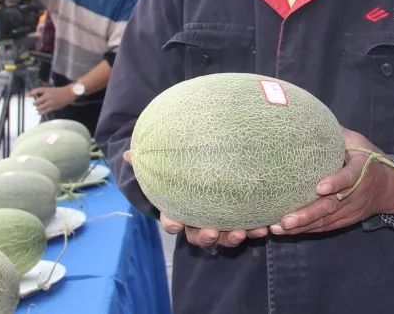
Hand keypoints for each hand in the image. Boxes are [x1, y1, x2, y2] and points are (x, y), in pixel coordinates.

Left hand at [30, 85, 75, 113]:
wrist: (69, 93)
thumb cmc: (60, 91)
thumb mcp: (51, 89)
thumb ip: (43, 93)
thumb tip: (35, 96)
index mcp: (47, 90)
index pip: (36, 91)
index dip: (31, 93)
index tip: (27, 95)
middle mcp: (47, 96)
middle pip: (37, 101)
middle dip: (35, 103)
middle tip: (35, 104)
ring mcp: (50, 102)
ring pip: (40, 107)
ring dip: (37, 108)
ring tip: (38, 108)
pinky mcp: (53, 107)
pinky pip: (45, 111)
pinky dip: (41, 112)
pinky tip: (40, 112)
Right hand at [122, 150, 267, 248]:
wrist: (206, 165)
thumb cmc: (182, 166)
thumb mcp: (166, 161)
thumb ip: (149, 160)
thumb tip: (128, 154)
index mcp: (180, 209)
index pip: (172, 219)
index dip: (173, 223)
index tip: (176, 224)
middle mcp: (199, 219)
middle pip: (198, 235)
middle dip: (205, 236)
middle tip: (212, 232)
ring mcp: (221, 220)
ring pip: (224, 236)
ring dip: (232, 237)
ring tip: (243, 232)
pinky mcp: (241, 216)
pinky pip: (247, 227)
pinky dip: (255, 229)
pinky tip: (264, 225)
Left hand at [269, 128, 393, 236]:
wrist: (390, 188)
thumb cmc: (370, 159)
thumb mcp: (359, 142)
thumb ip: (338, 135)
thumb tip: (310, 117)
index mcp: (362, 171)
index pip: (349, 178)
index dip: (336, 183)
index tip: (319, 187)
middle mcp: (356, 194)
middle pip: (331, 207)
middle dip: (307, 215)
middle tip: (285, 219)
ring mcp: (350, 210)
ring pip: (325, 221)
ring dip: (301, 226)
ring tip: (277, 228)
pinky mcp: (344, 220)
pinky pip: (324, 227)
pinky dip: (306, 230)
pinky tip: (285, 231)